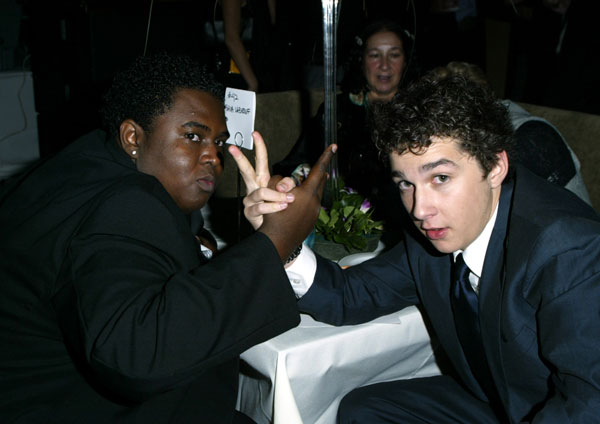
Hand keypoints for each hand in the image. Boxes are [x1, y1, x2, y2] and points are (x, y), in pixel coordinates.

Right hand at [228, 131, 295, 229]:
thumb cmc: (280, 208)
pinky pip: (262, 207)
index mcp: (263, 179)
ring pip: (261, 192)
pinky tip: (282, 207)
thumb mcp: (287, 193)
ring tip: (288, 200)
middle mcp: (254, 187)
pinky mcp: (249, 211)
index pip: (261, 161)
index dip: (259, 147)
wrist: (275, 230)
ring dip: (277, 195)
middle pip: (246, 171)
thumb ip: (288, 185)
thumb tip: (283, 185)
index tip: (255, 134)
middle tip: (232, 148)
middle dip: (240, 159)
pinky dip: (274, 207)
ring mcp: (250, 199)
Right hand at [259, 144, 336, 261]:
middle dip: (321, 173)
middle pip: (321, 182)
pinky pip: (312, 206)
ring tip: (312, 183)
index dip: (326, 157)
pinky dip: (309, 201)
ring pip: (317, 195)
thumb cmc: (273, 217)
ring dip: (314, 188)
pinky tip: (302, 204)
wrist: (279, 242)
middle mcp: (314, 202)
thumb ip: (281, 183)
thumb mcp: (272, 194)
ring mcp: (315, 212)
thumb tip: (290, 182)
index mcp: (307, 193)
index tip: (333, 147)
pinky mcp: (312, 221)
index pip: (319, 170)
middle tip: (324, 165)